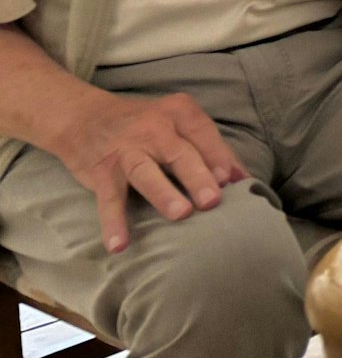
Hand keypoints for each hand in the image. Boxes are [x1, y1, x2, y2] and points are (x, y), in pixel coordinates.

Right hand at [47, 92, 248, 253]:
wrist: (83, 117)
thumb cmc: (145, 125)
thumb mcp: (177, 124)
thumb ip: (210, 149)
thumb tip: (242, 179)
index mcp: (178, 112)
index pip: (204, 135)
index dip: (219, 157)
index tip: (233, 180)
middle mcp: (153, 127)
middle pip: (179, 153)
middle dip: (198, 176)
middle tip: (213, 200)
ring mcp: (125, 150)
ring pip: (145, 171)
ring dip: (163, 193)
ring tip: (181, 214)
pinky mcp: (101, 171)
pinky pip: (108, 198)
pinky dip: (113, 222)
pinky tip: (119, 245)